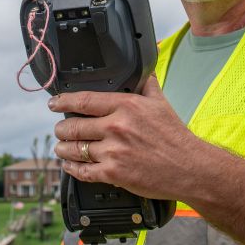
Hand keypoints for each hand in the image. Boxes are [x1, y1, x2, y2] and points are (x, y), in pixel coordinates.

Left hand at [50, 74, 216, 203]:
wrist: (190, 168)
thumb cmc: (176, 137)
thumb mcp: (161, 103)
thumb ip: (147, 85)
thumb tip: (142, 71)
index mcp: (127, 106)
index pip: (84, 100)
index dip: (63, 101)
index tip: (54, 103)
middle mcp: (117, 127)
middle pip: (74, 125)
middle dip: (61, 129)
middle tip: (60, 129)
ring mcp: (114, 151)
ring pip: (75, 149)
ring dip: (63, 149)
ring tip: (61, 148)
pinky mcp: (114, 173)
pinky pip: (83, 171)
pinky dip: (72, 169)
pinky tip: (70, 166)